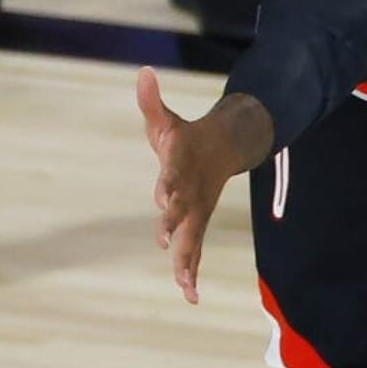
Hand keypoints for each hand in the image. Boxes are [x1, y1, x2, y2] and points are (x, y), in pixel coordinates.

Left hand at [136, 67, 235, 304]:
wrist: (224, 148)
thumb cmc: (184, 136)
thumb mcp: (165, 119)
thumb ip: (151, 100)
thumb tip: (142, 70)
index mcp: (180, 166)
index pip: (172, 176)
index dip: (167, 186)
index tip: (161, 198)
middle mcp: (191, 192)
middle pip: (183, 212)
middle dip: (175, 227)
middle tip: (164, 242)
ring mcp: (197, 211)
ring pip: (192, 240)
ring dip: (187, 263)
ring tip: (185, 289)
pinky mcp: (197, 223)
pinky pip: (194, 251)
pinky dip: (191, 272)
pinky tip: (189, 296)